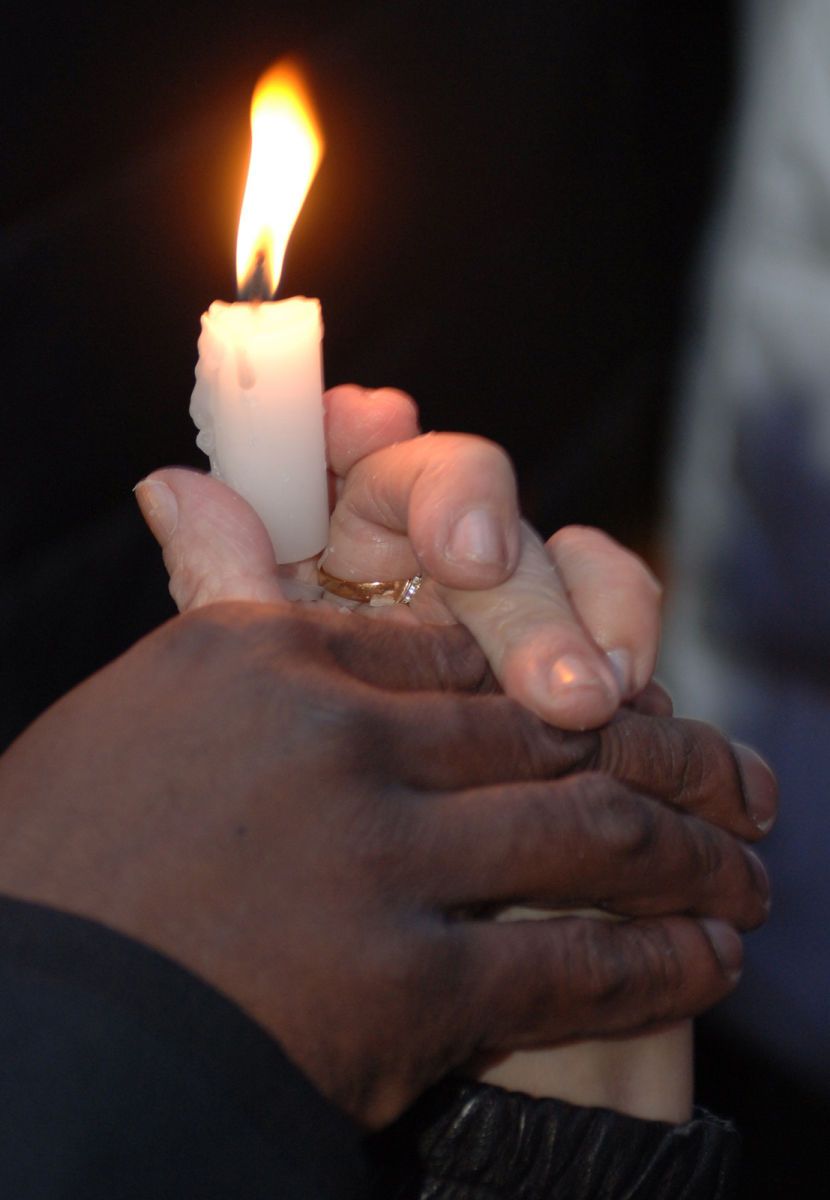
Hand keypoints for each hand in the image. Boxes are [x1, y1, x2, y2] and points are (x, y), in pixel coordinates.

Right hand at [0, 601, 770, 1127]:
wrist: (44, 1041)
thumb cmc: (67, 870)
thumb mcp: (142, 708)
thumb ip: (203, 600)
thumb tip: (185, 484)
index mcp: (269, 659)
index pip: (455, 641)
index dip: (557, 653)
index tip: (620, 685)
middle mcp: (337, 739)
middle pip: (550, 720)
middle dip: (666, 756)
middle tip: (742, 787)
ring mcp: (377, 857)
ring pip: (589, 830)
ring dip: (690, 856)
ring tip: (746, 875)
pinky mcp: (403, 987)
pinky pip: (572, 962)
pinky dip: (657, 964)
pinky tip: (706, 965)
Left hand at [135, 384, 661, 729]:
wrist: (377, 878)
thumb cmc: (293, 774)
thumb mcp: (250, 692)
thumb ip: (223, 591)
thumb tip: (167, 486)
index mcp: (336, 537)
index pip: (351, 446)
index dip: (360, 426)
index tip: (367, 426)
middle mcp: (424, 549)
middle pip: (463, 492)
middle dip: (483, 544)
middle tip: (494, 635)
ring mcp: (507, 595)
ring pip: (556, 548)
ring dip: (578, 608)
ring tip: (590, 696)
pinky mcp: (575, 642)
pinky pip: (614, 608)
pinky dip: (625, 638)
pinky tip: (627, 695)